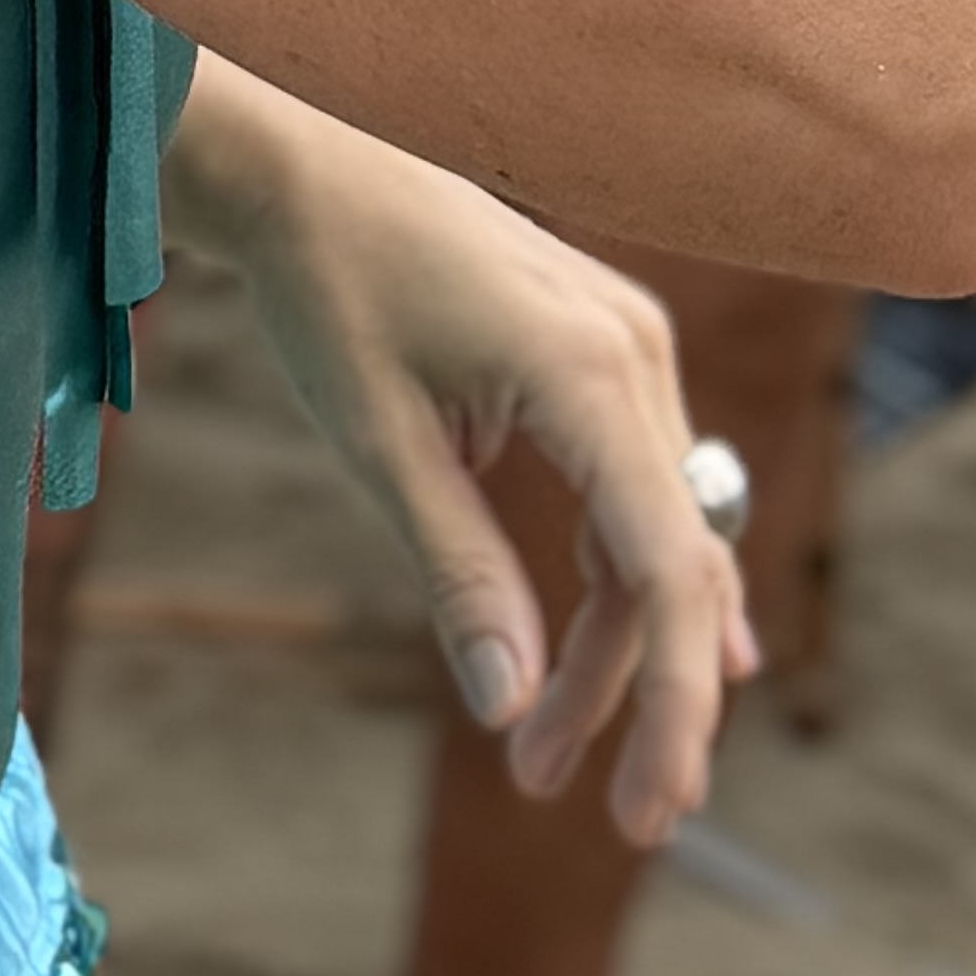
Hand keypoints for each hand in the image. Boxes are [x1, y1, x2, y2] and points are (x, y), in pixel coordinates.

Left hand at [165, 60, 755, 840]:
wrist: (302, 165)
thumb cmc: (329, 292)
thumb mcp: (379, 446)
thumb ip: (458, 574)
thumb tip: (511, 707)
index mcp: (588, 372)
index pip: (671, 571)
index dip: (673, 703)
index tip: (649, 811)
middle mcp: (635, 352)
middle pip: (670, 565)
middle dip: (633, 695)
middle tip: (573, 801)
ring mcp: (627, 343)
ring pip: (652, 532)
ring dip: (607, 646)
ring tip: (536, 752)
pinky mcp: (602, 346)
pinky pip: (635, 485)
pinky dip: (611, 576)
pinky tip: (601, 660)